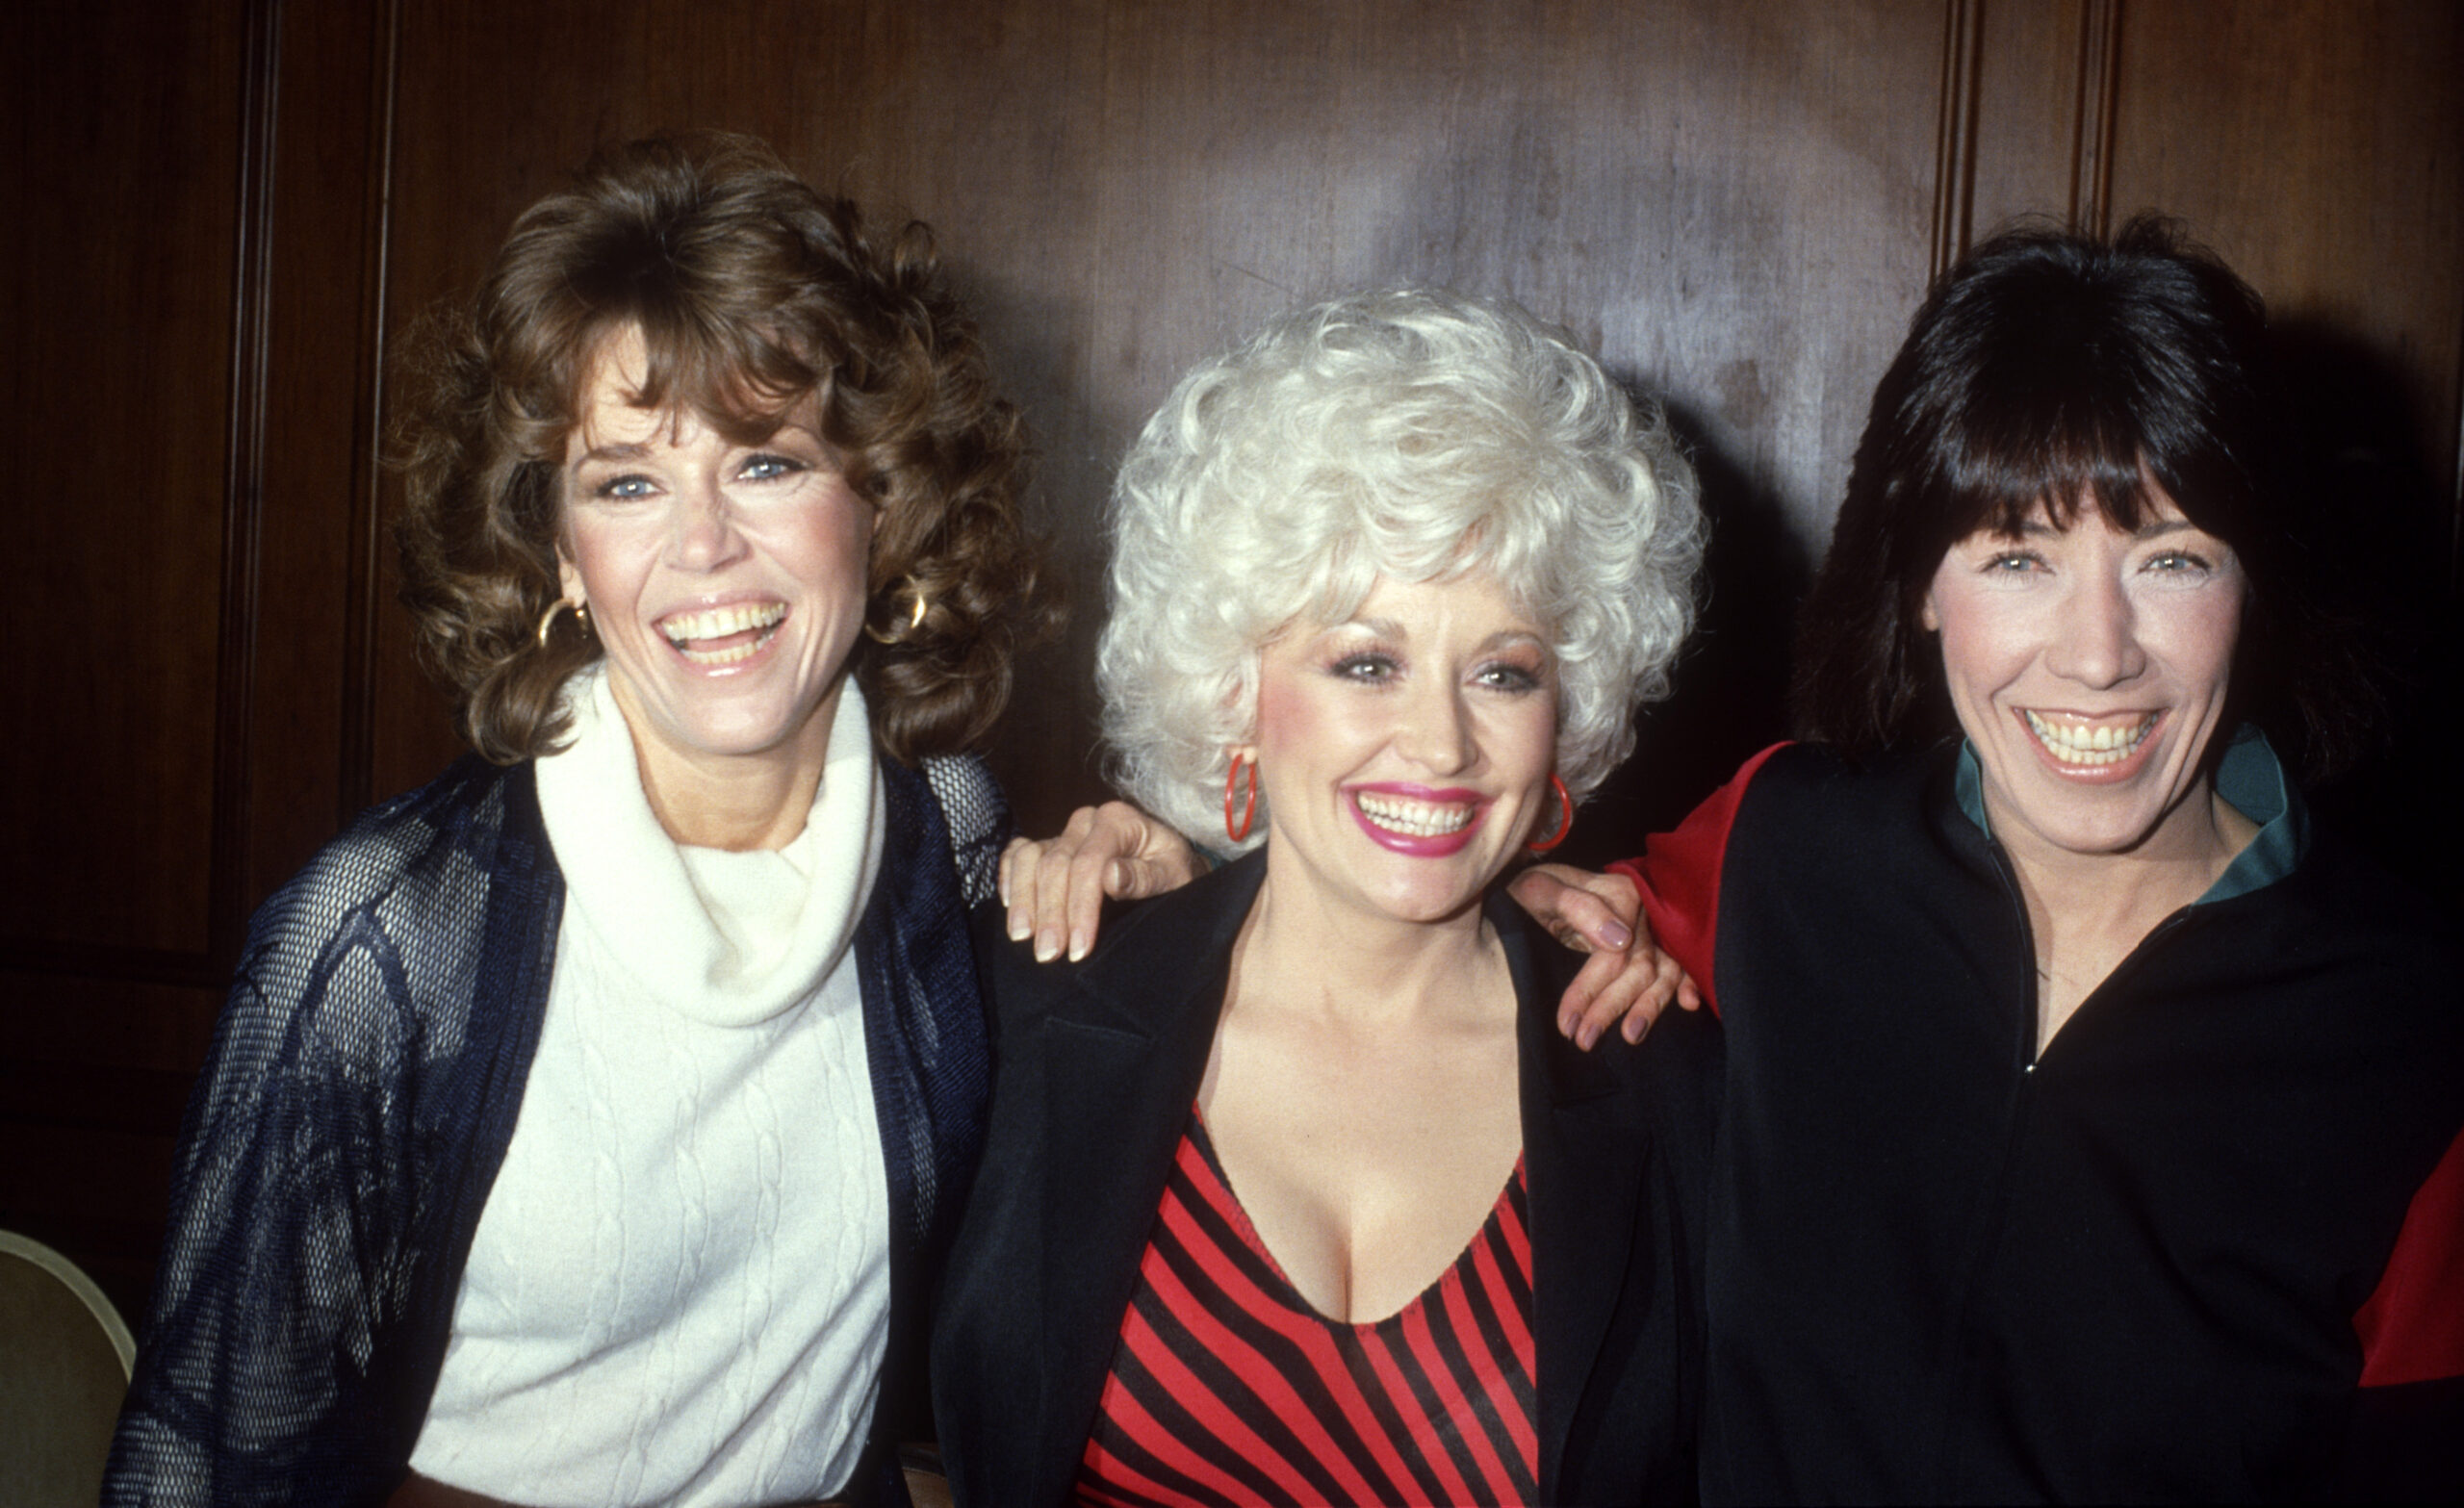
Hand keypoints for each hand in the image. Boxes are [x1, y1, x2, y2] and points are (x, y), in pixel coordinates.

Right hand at [1001, 801, 1203, 962]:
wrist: (1170, 868)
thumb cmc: (1175, 874)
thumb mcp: (1175, 876)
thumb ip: (1146, 876)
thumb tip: (1111, 876)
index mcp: (1119, 821)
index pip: (1088, 864)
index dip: (1079, 907)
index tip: (1080, 948)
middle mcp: (1087, 821)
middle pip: (1055, 864)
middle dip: (1051, 913)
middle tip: (1048, 954)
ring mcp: (1065, 833)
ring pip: (1029, 857)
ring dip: (1024, 900)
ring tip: (1022, 937)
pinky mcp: (1049, 846)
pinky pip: (1017, 854)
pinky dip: (1009, 877)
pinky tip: (1009, 908)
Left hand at [1508, 864, 1701, 1048]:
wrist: (1538, 880)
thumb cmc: (1537, 888)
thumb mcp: (1541, 888)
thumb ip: (1578, 907)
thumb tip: (1620, 940)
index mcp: (1621, 895)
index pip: (1613, 953)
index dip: (1590, 991)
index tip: (1567, 1023)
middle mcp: (1644, 911)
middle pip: (1639, 966)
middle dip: (1612, 1007)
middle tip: (1585, 1040)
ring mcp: (1653, 926)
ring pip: (1663, 970)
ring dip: (1650, 1006)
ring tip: (1631, 1037)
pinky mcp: (1655, 938)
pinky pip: (1679, 963)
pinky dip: (1687, 982)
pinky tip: (1690, 1004)